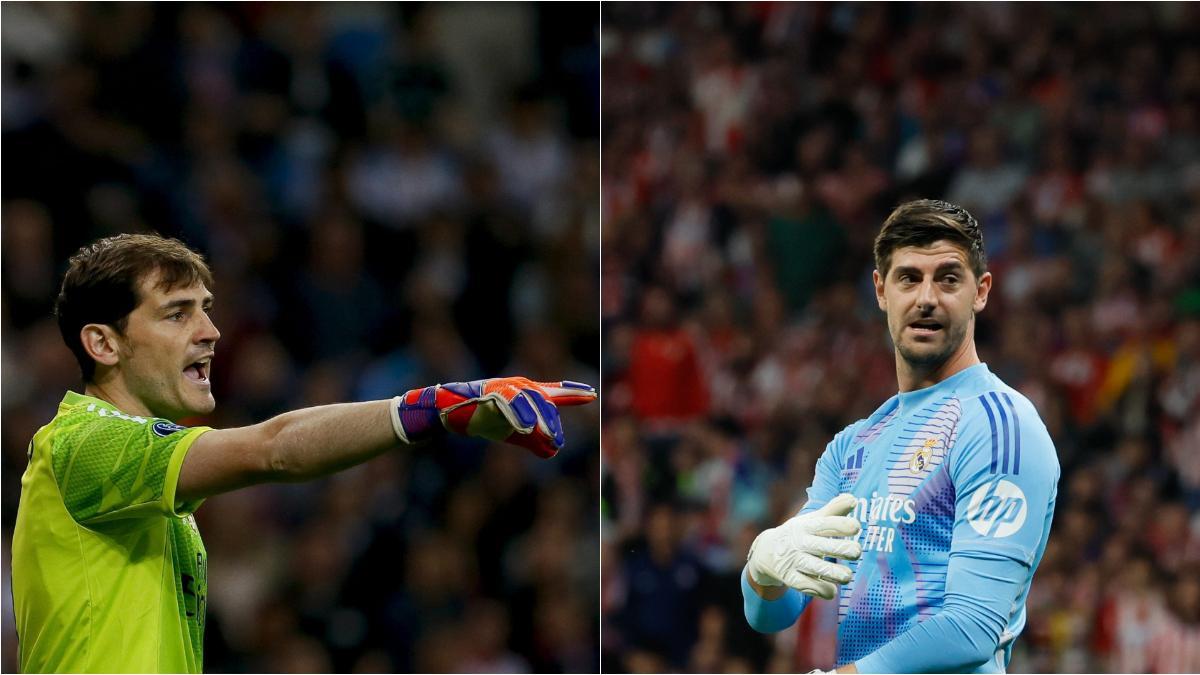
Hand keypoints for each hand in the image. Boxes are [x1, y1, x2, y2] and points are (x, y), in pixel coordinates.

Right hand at [392, 377, 596, 457]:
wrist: (451, 412)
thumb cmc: (485, 419)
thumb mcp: (514, 431)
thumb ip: (534, 440)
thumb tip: (552, 451)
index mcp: (528, 392)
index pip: (555, 392)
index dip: (573, 393)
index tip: (592, 394)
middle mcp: (520, 386)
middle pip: (546, 403)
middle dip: (553, 424)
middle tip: (556, 443)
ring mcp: (506, 389)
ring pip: (531, 403)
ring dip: (541, 423)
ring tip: (550, 440)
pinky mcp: (492, 394)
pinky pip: (510, 405)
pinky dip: (519, 416)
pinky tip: (526, 428)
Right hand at [747, 493, 862, 598]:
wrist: (766, 552)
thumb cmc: (799, 534)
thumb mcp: (812, 520)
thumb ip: (833, 511)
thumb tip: (853, 499)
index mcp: (806, 526)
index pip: (823, 524)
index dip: (840, 524)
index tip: (856, 526)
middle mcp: (799, 543)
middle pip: (820, 546)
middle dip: (839, 549)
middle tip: (857, 551)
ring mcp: (793, 561)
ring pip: (814, 567)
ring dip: (832, 572)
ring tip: (847, 576)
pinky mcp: (789, 578)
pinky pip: (805, 585)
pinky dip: (819, 589)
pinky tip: (832, 591)